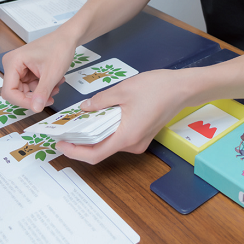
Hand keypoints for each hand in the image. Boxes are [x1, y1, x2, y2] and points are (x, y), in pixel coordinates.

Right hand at [1, 28, 76, 112]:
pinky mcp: (26, 69)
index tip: (38, 105)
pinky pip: (31, 85)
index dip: (23, 102)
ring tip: (56, 85)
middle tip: (50, 97)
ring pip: (26, 90)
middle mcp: (12, 64)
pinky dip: (43, 86)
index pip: (9, 91)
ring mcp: (19, 67)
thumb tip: (36, 108)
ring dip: (41, 92)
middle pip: (17, 92)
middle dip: (35, 96)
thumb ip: (42, 93)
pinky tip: (54, 81)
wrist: (68, 38)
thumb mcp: (52, 74)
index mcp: (13, 62)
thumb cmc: (59, 48)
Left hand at [57, 69, 190, 163]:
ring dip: (94, 134)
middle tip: (66, 130)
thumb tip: (85, 108)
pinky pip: (120, 137)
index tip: (61, 143)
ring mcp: (139, 141)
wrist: (182, 88)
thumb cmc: (157, 88)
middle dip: (81, 142)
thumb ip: (101, 101)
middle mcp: (133, 144)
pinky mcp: (142, 135)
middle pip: (101, 150)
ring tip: (80, 121)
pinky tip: (99, 117)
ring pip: (110, 143)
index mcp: (126, 136)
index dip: (75, 152)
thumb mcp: (123, 90)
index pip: (94, 154)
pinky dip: (106, 130)